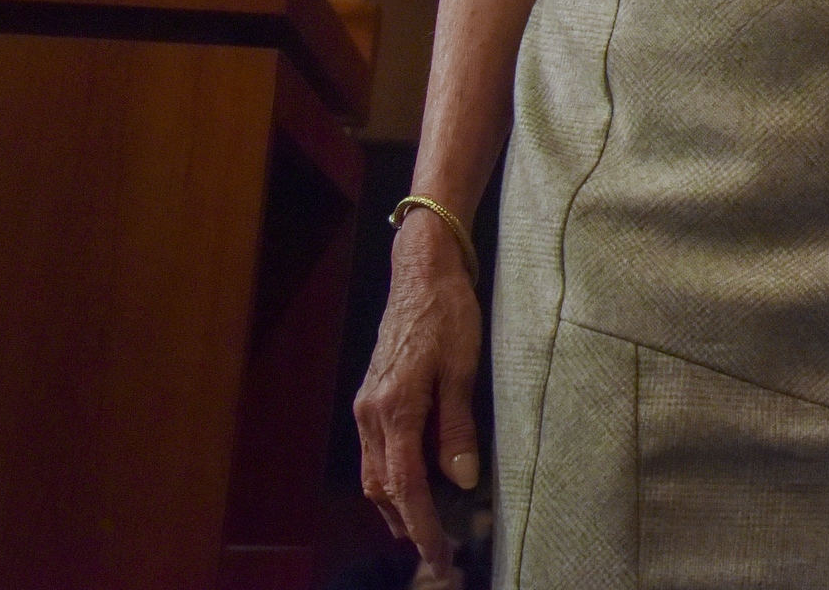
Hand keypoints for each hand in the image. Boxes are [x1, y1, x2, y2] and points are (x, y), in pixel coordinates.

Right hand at [354, 210, 486, 572]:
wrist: (421, 271)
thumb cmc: (448, 312)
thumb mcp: (462, 367)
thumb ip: (457, 426)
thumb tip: (461, 479)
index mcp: (393, 408)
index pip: (405, 486)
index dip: (423, 526)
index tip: (440, 556)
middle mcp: (370, 413)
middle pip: (384, 489)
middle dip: (409, 526)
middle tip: (440, 556)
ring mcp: (366, 406)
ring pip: (374, 475)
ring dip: (397, 508)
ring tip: (427, 533)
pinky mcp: (371, 398)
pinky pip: (375, 454)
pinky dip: (391, 481)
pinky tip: (411, 490)